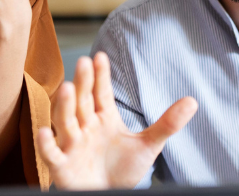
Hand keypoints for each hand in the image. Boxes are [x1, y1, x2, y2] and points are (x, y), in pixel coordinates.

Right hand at [34, 53, 197, 189]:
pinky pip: (51, 154)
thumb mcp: (148, 145)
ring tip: (67, 88)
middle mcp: (85, 127)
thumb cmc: (123, 169)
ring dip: (64, 105)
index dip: (100, 76)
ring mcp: (71, 145)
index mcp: (104, 118)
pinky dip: (46, 144)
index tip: (100, 57)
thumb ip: (167, 123)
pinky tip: (45, 132)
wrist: (110, 195)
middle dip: (83, 82)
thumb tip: (193, 101)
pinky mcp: (62, 165)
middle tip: (84, 62)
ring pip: (65, 121)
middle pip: (82, 101)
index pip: (101, 92)